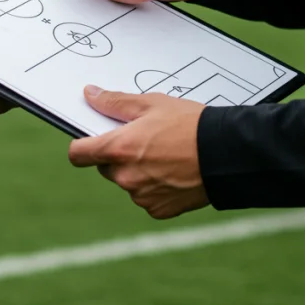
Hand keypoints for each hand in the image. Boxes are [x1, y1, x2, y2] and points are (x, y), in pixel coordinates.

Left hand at [68, 86, 208, 218]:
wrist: (226, 155)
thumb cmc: (191, 125)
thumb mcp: (152, 104)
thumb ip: (115, 102)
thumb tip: (90, 95)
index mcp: (119, 149)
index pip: (78, 154)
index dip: (82, 146)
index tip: (91, 141)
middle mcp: (125, 177)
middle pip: (106, 167)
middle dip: (118, 156)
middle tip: (145, 142)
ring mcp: (141, 196)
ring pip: (128, 182)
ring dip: (138, 172)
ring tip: (166, 156)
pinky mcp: (158, 210)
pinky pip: (147, 198)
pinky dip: (155, 188)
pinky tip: (174, 173)